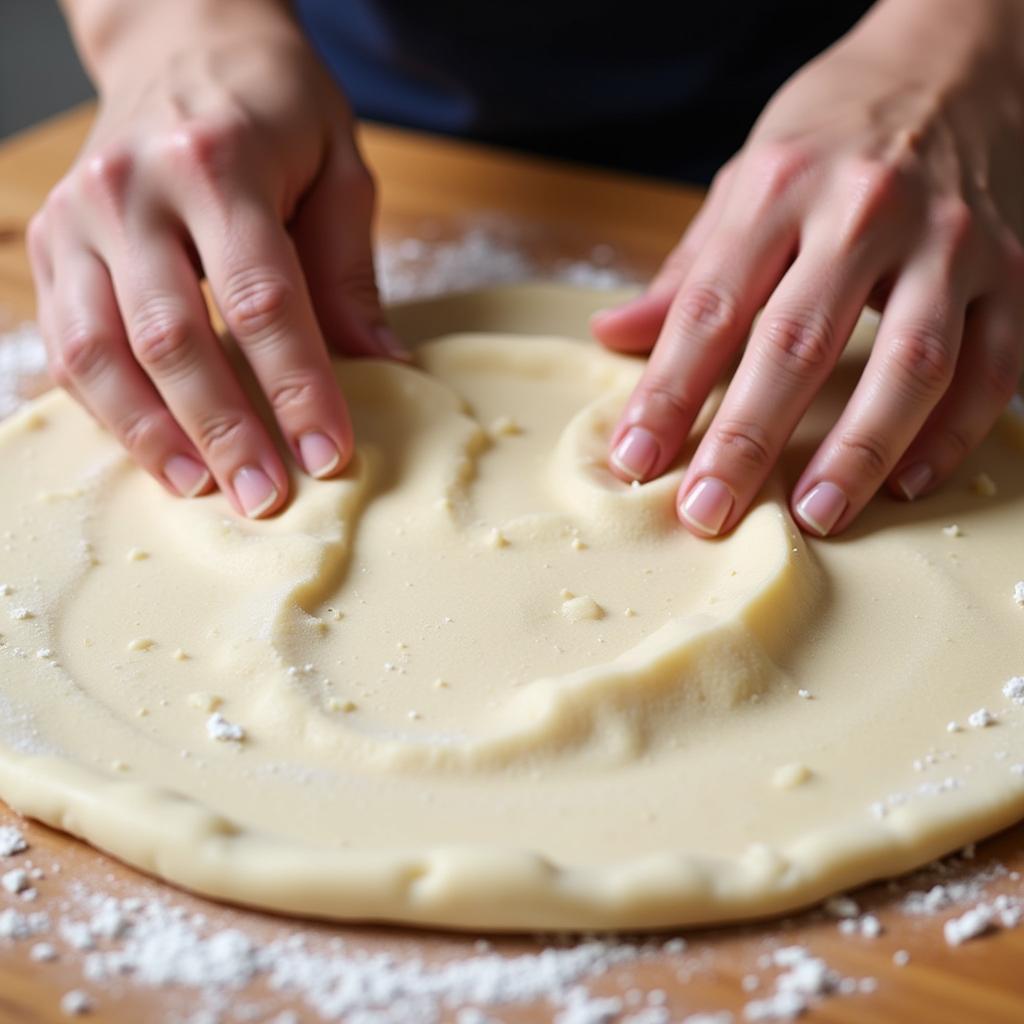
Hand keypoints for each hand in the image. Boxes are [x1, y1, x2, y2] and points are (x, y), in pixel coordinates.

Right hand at [28, 5, 404, 516]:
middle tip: (266, 498)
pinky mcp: (51, 243)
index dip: (296, 387)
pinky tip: (153, 449)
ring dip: (152, 433)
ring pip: (99, 350)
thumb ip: (348, 269)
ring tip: (204, 488)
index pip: (261, 299)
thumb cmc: (271, 106)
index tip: (328, 455)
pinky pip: (66, 343)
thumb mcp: (338, 166)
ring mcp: (79, 217)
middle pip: (172, 336)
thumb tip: (381, 366)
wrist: (179, 39)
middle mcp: (133, 190)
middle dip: (223, 428)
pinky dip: (107, 407)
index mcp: (219, 164)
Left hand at [594, 0, 1023, 537]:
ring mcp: (949, 241)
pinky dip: (954, 433)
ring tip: (813, 515)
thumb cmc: (837, 124)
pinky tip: (907, 482)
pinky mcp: (1015, 267)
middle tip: (707, 513)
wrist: (963, 50)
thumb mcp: (749, 176)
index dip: (667, 393)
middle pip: (796, 345)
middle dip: (745, 439)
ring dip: (858, 450)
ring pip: (908, 364)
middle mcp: (865, 212)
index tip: (636, 460)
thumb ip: (689, 267)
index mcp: (781, 188)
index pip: (709, 309)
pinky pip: (992, 367)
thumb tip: (613, 336)